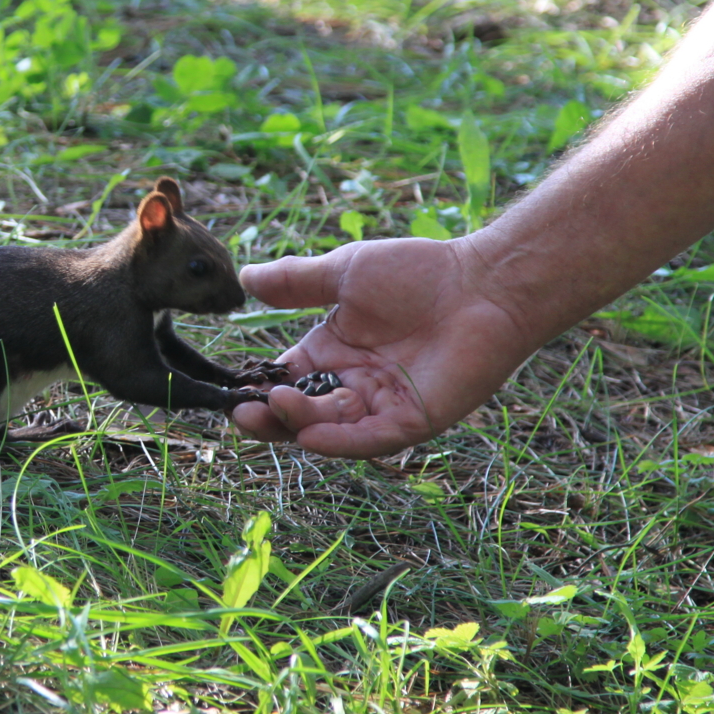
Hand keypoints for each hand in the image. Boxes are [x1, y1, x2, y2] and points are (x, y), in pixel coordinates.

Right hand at [230, 237, 539, 457]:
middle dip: (269, 417)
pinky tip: (312, 435)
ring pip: (330, 427)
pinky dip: (340, 441)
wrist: (482, 283)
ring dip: (299, 422)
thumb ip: (295, 281)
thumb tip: (245, 278)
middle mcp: (352, 384)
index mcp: (332, 352)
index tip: (232, 392)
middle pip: (301, 413)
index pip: (285, 381)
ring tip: (277, 404)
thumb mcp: (343, 271)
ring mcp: (382, 405)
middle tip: (243, 412)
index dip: (257, 390)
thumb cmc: (417, 272)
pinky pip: (370, 439)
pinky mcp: (412, 419)